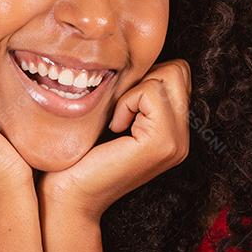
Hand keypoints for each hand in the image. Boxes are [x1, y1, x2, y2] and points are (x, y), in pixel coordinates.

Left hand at [37, 59, 191, 221]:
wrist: (68, 195)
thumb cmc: (80, 155)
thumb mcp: (115, 115)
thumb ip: (137, 92)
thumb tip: (137, 57)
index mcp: (175, 131)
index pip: (179, 72)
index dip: (145, 78)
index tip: (121, 107)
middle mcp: (183, 138)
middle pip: (178, 69)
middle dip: (143, 81)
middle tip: (119, 112)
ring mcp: (177, 142)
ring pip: (167, 76)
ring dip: (133, 92)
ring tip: (117, 121)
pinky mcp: (162, 143)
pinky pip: (150, 92)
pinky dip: (126, 103)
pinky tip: (114, 129)